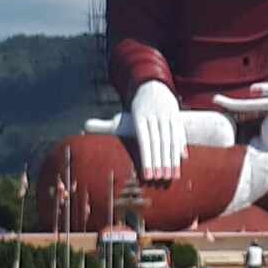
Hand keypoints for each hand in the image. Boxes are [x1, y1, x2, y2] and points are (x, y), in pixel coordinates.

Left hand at [85, 98, 236, 181]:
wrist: (153, 87)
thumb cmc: (134, 112)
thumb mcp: (119, 118)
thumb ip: (103, 125)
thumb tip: (84, 127)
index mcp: (139, 118)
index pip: (144, 141)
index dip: (147, 159)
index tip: (147, 176)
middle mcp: (154, 116)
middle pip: (159, 142)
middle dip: (161, 163)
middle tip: (161, 180)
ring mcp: (167, 116)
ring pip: (171, 139)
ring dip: (172, 159)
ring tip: (172, 177)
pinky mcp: (177, 117)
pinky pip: (180, 133)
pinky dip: (182, 146)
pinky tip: (182, 159)